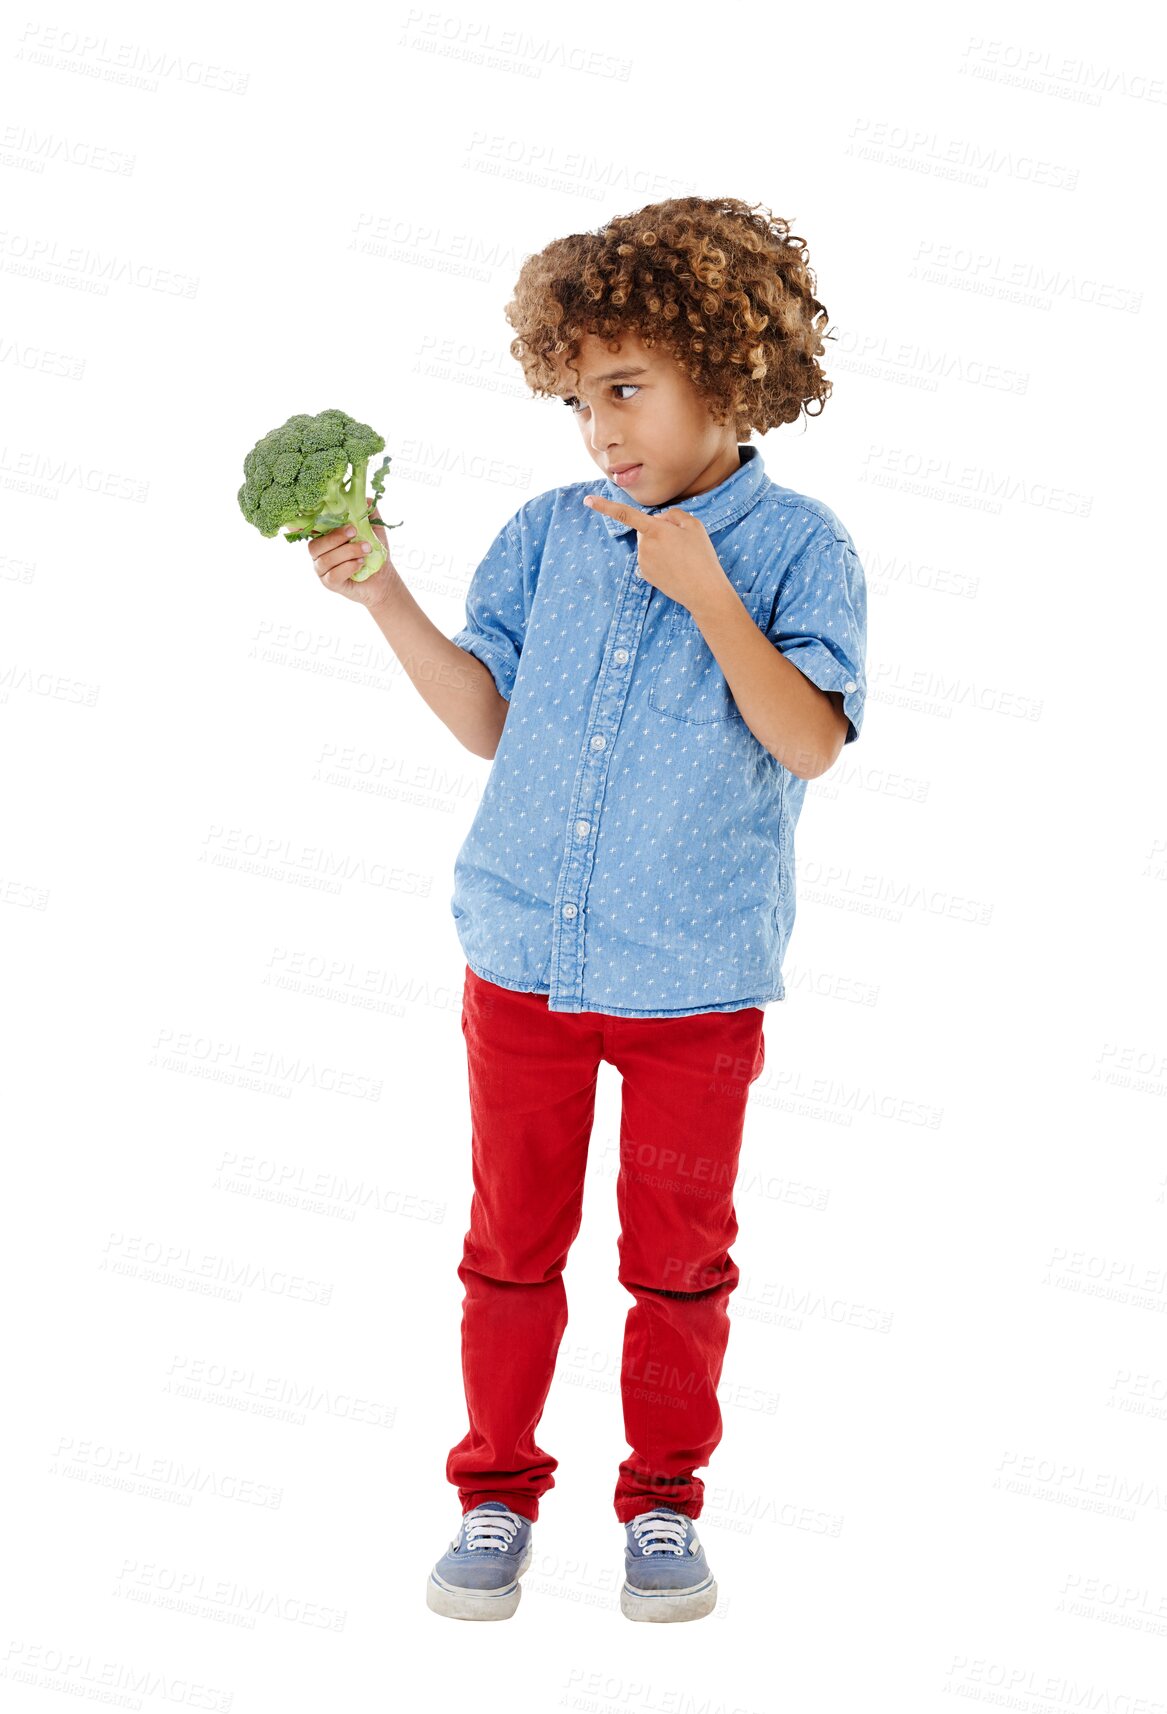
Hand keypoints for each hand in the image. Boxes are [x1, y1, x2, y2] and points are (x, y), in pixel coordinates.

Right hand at [306, 496, 397, 610]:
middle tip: (354, 531)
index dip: (297, 525)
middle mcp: (319, 553)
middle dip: (335, 537)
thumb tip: (365, 498)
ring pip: (325, 559)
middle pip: (314, 545)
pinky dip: (348, 567)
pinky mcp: (330, 583)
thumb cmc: (374, 552)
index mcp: (324, 537)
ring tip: (366, 549)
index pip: (306, 530)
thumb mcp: (374, 529)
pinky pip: (333, 575)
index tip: (297, 519)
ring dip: (348, 552)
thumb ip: (367, 513)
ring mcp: (323, 570)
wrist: (384, 578)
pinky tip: (360, 564)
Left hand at [583, 493, 728, 614]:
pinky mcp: (644, 574)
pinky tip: (674, 567)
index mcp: (655, 530)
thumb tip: (660, 520)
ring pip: (647, 545)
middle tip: (681, 542)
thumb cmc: (701, 556)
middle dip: (658, 530)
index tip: (587, 500)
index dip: (605, 506)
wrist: (703, 591)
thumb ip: (673, 514)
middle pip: (645, 529)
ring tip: (681, 557)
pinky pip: (649, 559)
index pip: (625, 514)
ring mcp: (643, 562)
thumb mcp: (694, 525)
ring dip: (660, 546)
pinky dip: (659, 560)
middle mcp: (644, 546)